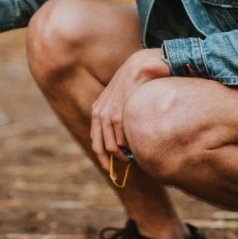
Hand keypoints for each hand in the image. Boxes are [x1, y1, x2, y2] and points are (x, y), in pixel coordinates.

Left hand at [89, 48, 170, 166]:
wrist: (140, 66)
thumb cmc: (135, 84)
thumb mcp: (120, 99)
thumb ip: (118, 116)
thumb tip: (125, 140)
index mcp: (97, 111)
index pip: (96, 142)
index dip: (103, 160)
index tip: (112, 172)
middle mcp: (99, 114)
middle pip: (102, 148)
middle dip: (114, 162)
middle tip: (127, 170)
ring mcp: (107, 115)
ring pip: (114, 147)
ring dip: (126, 156)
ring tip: (138, 157)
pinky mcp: (118, 115)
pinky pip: (123, 140)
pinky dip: (131, 148)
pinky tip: (141, 147)